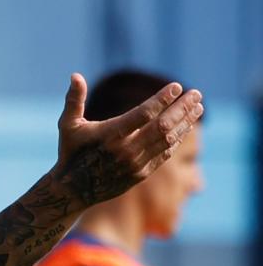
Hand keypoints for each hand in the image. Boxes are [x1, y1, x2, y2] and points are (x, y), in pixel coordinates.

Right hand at [53, 73, 202, 207]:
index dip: (162, 99)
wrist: (73, 190)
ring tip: (197, 108)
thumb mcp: (68, 126)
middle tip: (196, 94)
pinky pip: (164, 154)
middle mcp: (125, 150)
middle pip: (162, 125)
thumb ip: (73, 100)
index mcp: (110, 135)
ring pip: (168, 140)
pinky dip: (177, 139)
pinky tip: (185, 127)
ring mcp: (135, 164)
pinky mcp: (140, 174)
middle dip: (182, 108)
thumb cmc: (71, 152)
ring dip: (185, 122)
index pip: (144, 113)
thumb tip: (75, 75)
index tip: (176, 86)